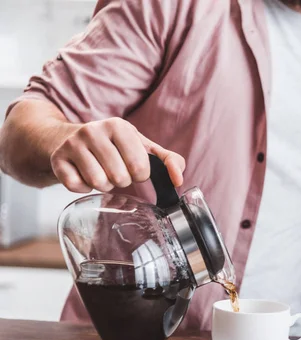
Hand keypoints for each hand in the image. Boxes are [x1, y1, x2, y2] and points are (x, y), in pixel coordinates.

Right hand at [50, 117, 184, 192]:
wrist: (70, 139)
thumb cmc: (115, 146)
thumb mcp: (143, 147)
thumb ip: (168, 161)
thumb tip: (179, 180)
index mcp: (119, 126)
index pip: (140, 166)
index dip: (141, 175)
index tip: (134, 168)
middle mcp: (94, 131)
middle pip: (119, 177)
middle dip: (122, 181)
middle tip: (116, 172)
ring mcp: (73, 144)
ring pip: (98, 182)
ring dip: (104, 186)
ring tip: (102, 174)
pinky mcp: (57, 159)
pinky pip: (76, 186)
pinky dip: (84, 187)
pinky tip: (84, 175)